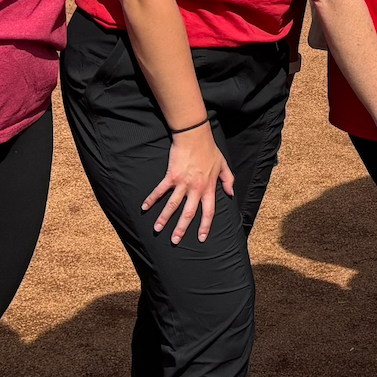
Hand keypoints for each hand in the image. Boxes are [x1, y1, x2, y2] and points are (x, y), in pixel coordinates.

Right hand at [143, 123, 233, 243]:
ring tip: (158, 229)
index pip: (209, 211)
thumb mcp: (223, 165)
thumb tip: (231, 193)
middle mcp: (196, 188)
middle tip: (175, 241)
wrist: (194, 136)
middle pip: (189, 213)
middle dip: (181, 228)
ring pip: (173, 205)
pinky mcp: (171, 175)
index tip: (202, 238)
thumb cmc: (209, 150)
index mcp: (209, 188)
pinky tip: (144, 207)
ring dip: (164, 218)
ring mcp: (183, 182)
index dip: (205, 226)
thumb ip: (228, 180)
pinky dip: (152, 199)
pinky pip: (160, 190)